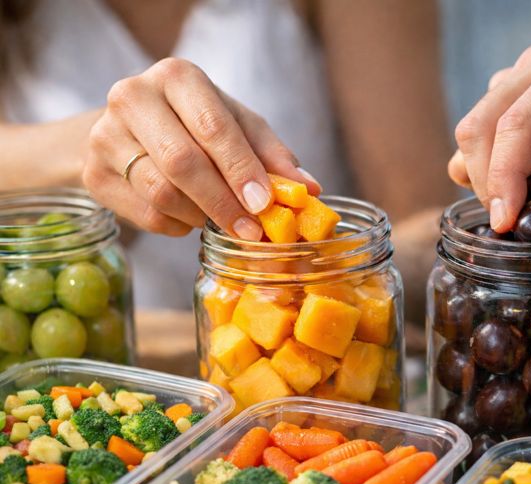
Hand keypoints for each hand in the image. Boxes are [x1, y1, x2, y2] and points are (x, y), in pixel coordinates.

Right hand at [83, 58, 320, 238]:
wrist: (131, 131)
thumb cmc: (196, 125)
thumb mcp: (239, 128)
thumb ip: (272, 155)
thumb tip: (308, 189)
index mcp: (177, 76)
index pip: (213, 127)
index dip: (241, 170)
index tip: (265, 203)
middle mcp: (133, 97)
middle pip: (182, 163)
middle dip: (223, 202)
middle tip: (251, 231)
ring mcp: (105, 135)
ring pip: (162, 193)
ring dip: (202, 216)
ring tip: (223, 219)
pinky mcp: (93, 174)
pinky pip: (147, 215)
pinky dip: (179, 226)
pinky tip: (191, 217)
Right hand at [448, 44, 530, 233]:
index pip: (517, 125)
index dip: (502, 178)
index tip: (505, 223)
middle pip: (480, 126)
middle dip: (486, 183)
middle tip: (512, 227)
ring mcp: (525, 82)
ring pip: (476, 132)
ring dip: (485, 177)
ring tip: (522, 211)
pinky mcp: (522, 102)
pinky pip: (486, 137)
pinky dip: (491, 170)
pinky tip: (520, 192)